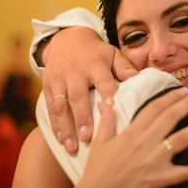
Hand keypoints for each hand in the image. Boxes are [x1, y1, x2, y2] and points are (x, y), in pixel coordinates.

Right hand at [43, 27, 137, 153]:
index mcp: (95, 64)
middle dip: (81, 117)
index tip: (111, 110)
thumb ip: (125, 68)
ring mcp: (58, 79)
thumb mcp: (112, 54)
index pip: (102, 80)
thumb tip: (141, 80)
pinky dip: (54, 125)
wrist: (66, 39)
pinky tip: (60, 140)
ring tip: (71, 147)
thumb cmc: (96, 53)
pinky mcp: (46, 85)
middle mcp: (74, 71)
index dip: (107, 94)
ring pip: (60, 104)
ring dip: (65, 127)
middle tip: (87, 138)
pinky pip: (49, 107)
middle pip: (77, 96)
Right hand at [53, 87, 187, 187]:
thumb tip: (106, 101)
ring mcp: (154, 161)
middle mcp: (145, 143)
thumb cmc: (96, 174)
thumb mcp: (99, 143)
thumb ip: (106, 120)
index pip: (154, 108)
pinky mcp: (160, 180)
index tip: (183, 89)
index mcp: (131, 132)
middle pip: (171, 117)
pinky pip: (186, 173)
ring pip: (183, 138)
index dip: (170, 97)